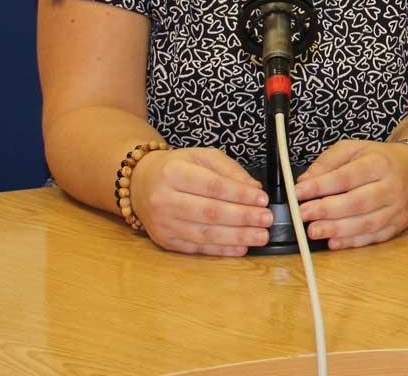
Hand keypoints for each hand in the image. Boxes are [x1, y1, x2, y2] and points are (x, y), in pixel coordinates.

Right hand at [131, 147, 273, 255]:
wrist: (141, 183)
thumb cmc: (177, 168)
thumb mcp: (201, 157)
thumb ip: (229, 170)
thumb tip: (254, 189)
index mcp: (174, 172)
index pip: (213, 186)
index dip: (240, 194)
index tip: (262, 199)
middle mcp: (164, 199)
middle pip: (210, 212)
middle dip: (243, 217)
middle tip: (267, 219)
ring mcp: (163, 223)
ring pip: (204, 233)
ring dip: (236, 237)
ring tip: (260, 236)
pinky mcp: (164, 241)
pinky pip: (196, 248)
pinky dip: (221, 249)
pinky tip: (240, 248)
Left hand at [292, 140, 407, 249]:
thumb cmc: (380, 160)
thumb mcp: (355, 149)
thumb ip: (328, 162)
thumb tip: (304, 181)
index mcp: (379, 163)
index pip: (347, 176)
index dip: (321, 185)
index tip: (298, 192)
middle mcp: (391, 186)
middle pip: (357, 202)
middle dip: (326, 210)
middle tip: (303, 214)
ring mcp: (397, 208)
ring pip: (366, 223)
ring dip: (337, 229)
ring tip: (313, 231)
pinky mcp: (398, 225)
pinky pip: (374, 237)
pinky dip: (352, 242)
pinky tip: (333, 242)